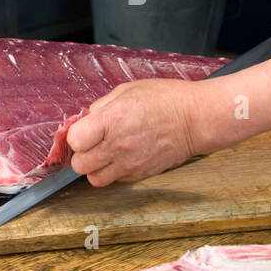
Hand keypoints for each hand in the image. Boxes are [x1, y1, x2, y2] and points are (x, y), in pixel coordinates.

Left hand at [66, 79, 201, 186]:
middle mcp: (118, 146)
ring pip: (95, 180)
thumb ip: (101, 106)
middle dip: (82, 154)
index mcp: (111, 120)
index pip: (74, 141)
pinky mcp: (141, 175)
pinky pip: (116, 180)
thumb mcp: (127, 90)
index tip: (84, 130)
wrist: (195, 119)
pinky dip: (114, 172)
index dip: (76, 136)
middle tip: (92, 144)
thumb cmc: (165, 99)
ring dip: (95, 168)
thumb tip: (86, 120)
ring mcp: (129, 164)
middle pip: (80, 165)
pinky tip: (123, 157)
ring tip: (106, 154)